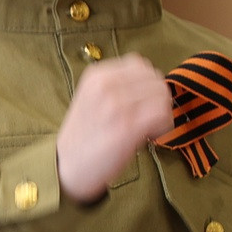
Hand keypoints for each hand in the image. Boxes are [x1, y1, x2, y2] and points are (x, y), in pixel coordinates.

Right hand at [57, 54, 174, 203]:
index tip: (141, 103)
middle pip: (155, 79)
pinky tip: (151, 136)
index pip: (140, 65)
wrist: (66, 166)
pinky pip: (163, 114)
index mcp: (97, 75)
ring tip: (149, 127)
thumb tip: (152, 83)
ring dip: (162, 112)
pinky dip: (164, 125)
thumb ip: (117, 85)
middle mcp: (106, 85)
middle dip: (157, 98)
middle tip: (148, 117)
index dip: (147, 84)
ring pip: (162, 95)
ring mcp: (117, 105)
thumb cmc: (84, 136)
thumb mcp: (92, 98)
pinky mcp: (128, 127)